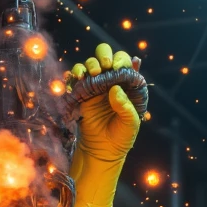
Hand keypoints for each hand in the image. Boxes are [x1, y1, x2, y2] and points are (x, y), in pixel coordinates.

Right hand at [67, 43, 141, 206]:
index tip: (116, 68)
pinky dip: (76, 73)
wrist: (102, 151)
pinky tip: (78, 78)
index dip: (121, 60)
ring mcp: (96, 85)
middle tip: (105, 67)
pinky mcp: (82, 92)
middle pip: (106, 55)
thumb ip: (125, 106)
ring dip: (90, 64)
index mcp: (127, 84)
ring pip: (91, 63)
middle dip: (104, 55)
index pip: (125, 63)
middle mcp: (111, 80)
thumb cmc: (121, 137)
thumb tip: (115, 89)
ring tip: (93, 74)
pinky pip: (77, 76)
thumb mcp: (130, 124)